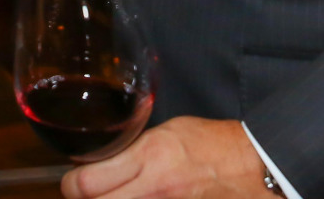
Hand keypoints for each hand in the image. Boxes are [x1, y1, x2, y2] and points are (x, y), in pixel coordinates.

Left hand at [62, 117, 272, 198]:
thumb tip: (102, 160)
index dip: (71, 184)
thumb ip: (133, 149)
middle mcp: (154, 189)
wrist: (252, 167)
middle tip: (86, 193)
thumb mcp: (167, 132)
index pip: (86, 183)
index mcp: (150, 156)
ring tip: (112, 195)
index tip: (73, 179)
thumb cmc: (212, 145)